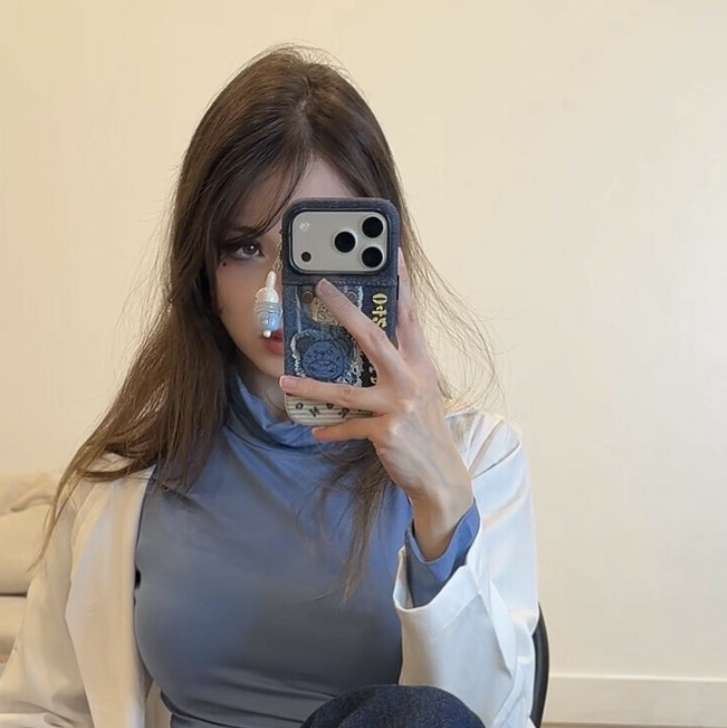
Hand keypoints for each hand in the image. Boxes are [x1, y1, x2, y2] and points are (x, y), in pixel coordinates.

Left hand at [278, 249, 472, 521]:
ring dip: (312, 385)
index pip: (409, 315)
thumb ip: (400, 365)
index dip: (400, 283)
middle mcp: (411, 379)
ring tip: (285, 379)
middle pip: (374, 337)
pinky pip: (349, 427)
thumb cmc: (424, 429)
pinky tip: (316, 431)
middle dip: (346, 311)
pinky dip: (332, 430)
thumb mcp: (420, 390)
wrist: (441, 475)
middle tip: (322, 287)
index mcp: (420, 363)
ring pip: (347, 390)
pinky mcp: (386, 432)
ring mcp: (399, 406)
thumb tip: (367, 343)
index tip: (387, 252)